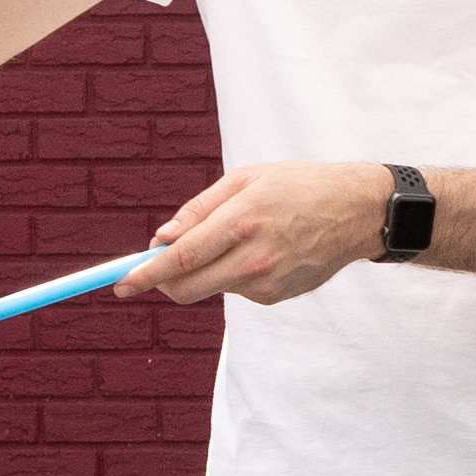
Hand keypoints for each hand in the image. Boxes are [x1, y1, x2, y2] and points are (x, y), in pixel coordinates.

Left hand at [142, 159, 395, 306]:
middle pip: (187, 287)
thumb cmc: (297, 186)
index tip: (120, 283)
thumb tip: (161, 239)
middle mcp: (254, 258)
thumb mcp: (246, 179)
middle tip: (146, 273)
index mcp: (242, 220)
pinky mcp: (276, 296)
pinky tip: (263, 251)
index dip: (145, 273)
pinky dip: (233, 273)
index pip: (181, 258)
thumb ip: (199, 209)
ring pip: (211, 287)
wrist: (356, 212)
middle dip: (160, 283)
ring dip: (203, 271)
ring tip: (238, 238)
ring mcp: (267, 282)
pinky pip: (236, 288)